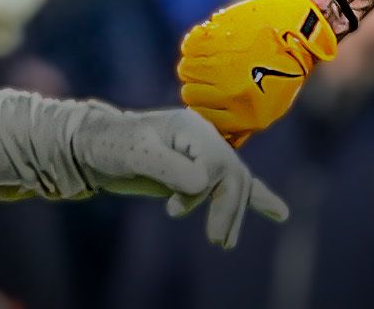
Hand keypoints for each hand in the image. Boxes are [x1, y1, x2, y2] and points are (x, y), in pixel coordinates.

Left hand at [71, 105, 287, 248]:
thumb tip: (203, 185)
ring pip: (235, 185)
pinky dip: (256, 200)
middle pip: (233, 175)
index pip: (217, 163)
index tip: (174, 209)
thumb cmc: (111, 144)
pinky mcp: (199, 174)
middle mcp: (205, 141)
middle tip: (218, 241)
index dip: (203, 190)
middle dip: (229, 209)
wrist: (94, 146)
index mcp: (193, 130)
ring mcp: (205, 157)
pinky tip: (278, 213)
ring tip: (224, 242)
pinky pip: (232, 187)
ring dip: (234, 214)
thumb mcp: (136, 153)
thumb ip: (169, 167)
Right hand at [178, 0, 335, 146]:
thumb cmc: (287, 70)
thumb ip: (241, 125)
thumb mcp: (270, 107)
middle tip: (213, 72)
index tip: (209, 93)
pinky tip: (213, 40)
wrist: (302, 31)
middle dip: (198, 83)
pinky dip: (197, 42)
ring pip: (186, 68)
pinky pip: (190, 45)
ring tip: (215, 55)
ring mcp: (222, 65)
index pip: (199, 115)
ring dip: (196, 61)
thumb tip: (220, 140)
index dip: (203, 103)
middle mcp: (230, 93)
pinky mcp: (218, 39)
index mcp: (244, 115)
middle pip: (190, 93)